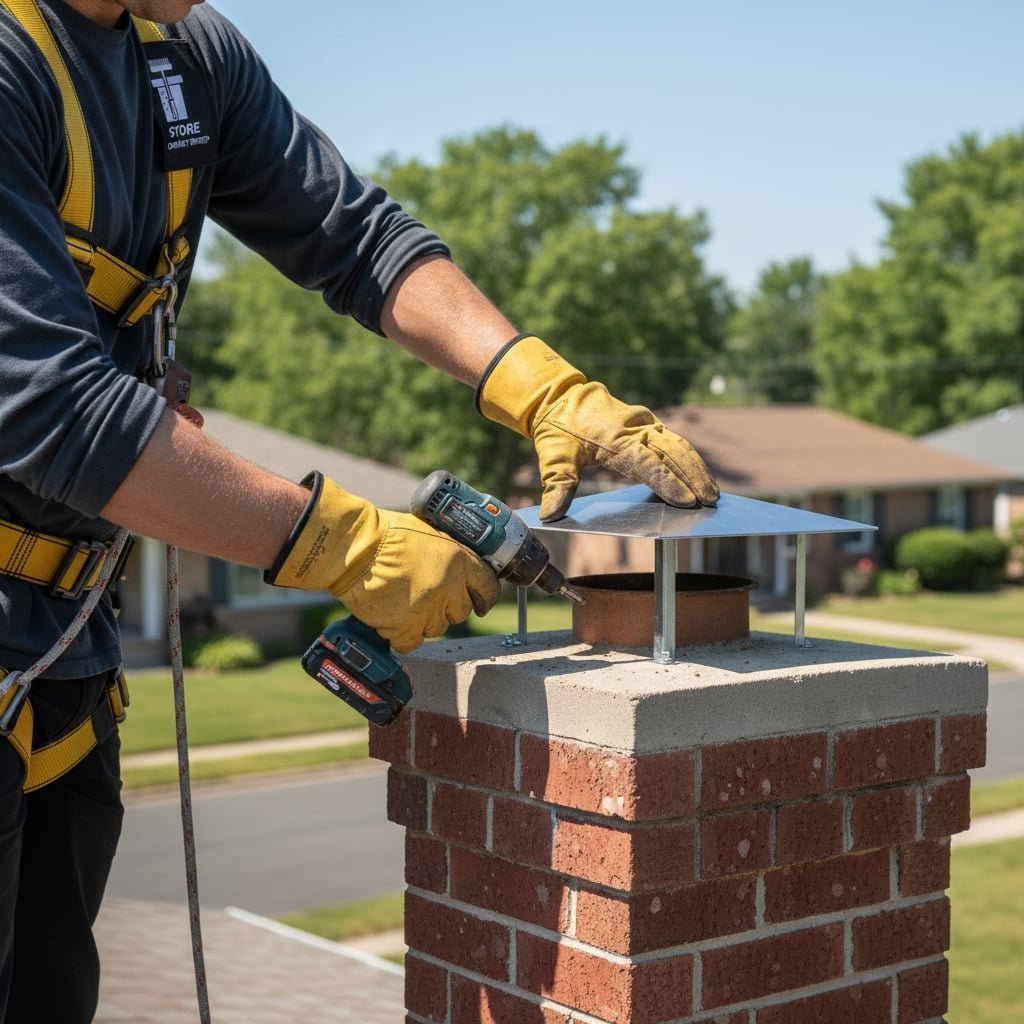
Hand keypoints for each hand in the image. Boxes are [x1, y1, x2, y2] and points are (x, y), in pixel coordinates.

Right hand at [266, 473, 500, 651]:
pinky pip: (412, 643)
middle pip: (461, 612)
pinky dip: (403, 636)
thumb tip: (459, 568)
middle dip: (448, 607)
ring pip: (437, 628)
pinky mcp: (404, 627)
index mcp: (459, 559)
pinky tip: (394, 621)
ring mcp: (427, 609)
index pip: (488, 586)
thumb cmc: (385, 534)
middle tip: (429, 598)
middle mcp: (448, 586)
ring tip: (405, 603)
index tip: (481, 602)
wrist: (353, 547)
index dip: (484, 596)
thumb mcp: (429, 533)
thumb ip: (449, 554)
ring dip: (424, 620)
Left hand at [477, 335, 719, 519]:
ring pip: (679, 446)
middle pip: (672, 453)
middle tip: (710, 502)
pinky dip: (690, 460)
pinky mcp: (649, 425)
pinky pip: (675, 442)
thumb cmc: (559, 430)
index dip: (668, 483)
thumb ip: (557, 485)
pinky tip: (700, 477)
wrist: (562, 398)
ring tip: (712, 494)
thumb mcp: (553, 457)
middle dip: (694, 478)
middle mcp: (635, 429)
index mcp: (614, 438)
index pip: (647, 463)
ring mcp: (645, 424)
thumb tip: (551, 515)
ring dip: (697, 469)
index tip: (686, 501)